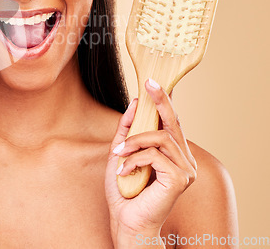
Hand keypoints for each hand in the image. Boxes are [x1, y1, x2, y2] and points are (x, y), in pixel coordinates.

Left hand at [105, 80, 196, 244]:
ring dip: (133, 142)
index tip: (152, 82)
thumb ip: (128, 130)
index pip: (171, 121)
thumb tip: (134, 102)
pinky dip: (134, 159)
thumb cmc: (125, 189)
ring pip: (159, 138)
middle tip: (149, 84)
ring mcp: (186, 170)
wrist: (127, 221)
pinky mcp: (180, 179)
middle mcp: (185, 160)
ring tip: (118, 154)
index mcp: (174, 153)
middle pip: (174, 122)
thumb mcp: (122, 152)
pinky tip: (123, 171)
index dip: (163, 100)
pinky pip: (154, 155)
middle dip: (160, 101)